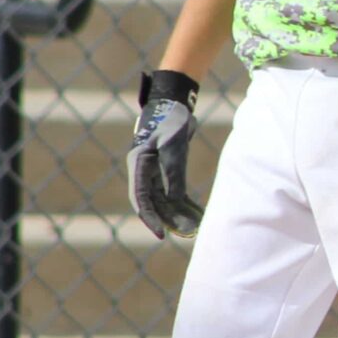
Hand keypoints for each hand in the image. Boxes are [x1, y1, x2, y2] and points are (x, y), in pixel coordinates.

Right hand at [127, 70, 205, 240]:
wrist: (174, 103)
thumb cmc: (170, 121)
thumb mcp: (173, 147)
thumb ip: (173, 173)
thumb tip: (174, 200)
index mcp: (139, 166)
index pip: (142, 200)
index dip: (151, 219)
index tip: (162, 234)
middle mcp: (144, 172)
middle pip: (156, 203)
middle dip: (170, 220)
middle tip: (187, 234)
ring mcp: (156, 171)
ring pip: (167, 200)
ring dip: (180, 214)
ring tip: (196, 229)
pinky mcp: (169, 170)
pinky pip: (177, 192)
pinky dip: (186, 203)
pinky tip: (198, 214)